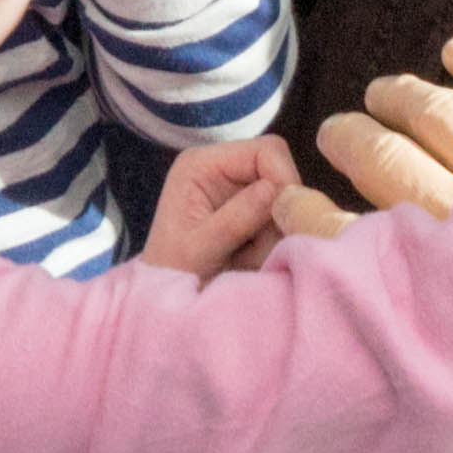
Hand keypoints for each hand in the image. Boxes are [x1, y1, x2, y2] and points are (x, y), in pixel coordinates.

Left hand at [144, 133, 290, 278]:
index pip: (265, 150)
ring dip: (276, 233)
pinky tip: (251, 260)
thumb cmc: (172, 273)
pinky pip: (279, 220)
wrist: (164, 302)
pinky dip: (274, 242)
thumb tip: (276, 190)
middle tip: (263, 249)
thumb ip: (236, 218)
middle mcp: (222, 168)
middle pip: (279, 173)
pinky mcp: (248, 212)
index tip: (288, 218)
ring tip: (248, 261)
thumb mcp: (200, 248)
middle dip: (279, 212)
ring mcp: (236, 189)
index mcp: (202, 164)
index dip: (284, 179)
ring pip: (284, 201)